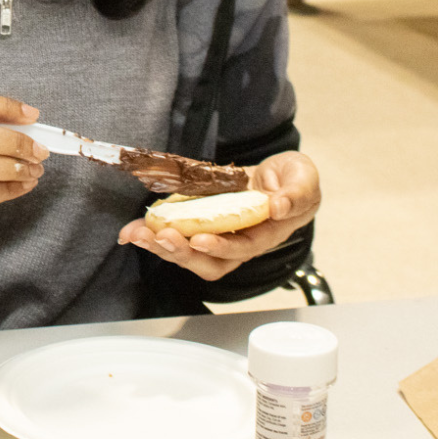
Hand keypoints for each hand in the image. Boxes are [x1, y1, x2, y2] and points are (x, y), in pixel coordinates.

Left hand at [117, 151, 321, 281]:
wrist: (281, 176)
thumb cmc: (294, 180)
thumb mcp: (304, 178)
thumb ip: (297, 193)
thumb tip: (279, 206)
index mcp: (267, 233)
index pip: (243, 247)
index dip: (221, 246)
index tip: (199, 238)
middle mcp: (240, 242)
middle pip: (210, 261)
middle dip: (182, 253)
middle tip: (158, 237)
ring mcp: (218, 235)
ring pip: (190, 254)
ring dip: (162, 247)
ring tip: (137, 235)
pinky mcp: (200, 224)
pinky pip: (177, 235)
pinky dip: (154, 233)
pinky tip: (133, 230)